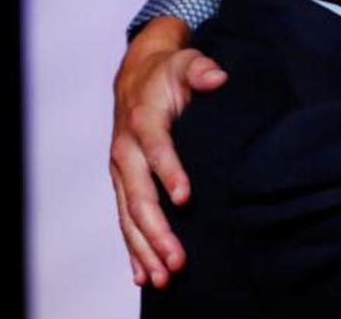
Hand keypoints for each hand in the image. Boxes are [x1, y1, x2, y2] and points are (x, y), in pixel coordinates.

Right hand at [109, 17, 227, 286]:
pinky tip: (143, 273)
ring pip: (129, 216)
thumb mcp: (186, 63)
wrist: (137, 75)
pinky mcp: (124, 183)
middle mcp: (126, 150)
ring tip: (163, 277)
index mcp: (144, 121)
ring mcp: (122, 170)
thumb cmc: (168, 73)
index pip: (157, 149)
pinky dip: (133, 247)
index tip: (186, 198)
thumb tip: (217, 76)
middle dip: (157, 230)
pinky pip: (125, 219)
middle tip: (177, 259)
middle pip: (139, 196)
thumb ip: (201, 69)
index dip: (169, 172)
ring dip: (145, 248)